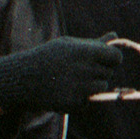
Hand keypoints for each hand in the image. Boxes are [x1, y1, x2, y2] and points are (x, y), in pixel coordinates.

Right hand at [0, 37, 125, 114]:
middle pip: (108, 73)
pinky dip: (80, 98)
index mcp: (85, 52)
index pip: (116, 56)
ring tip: (73, 80)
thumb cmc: (48, 57)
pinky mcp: (73, 103)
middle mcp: (85, 69)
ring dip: (92, 85)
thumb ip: (94, 43)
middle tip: (80, 69)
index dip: (113, 58)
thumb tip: (115, 35)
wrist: (23, 78)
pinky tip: (65, 90)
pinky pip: (88, 101)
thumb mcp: (69, 45)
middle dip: (99, 71)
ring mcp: (80, 88)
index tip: (105, 60)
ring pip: (101, 88)